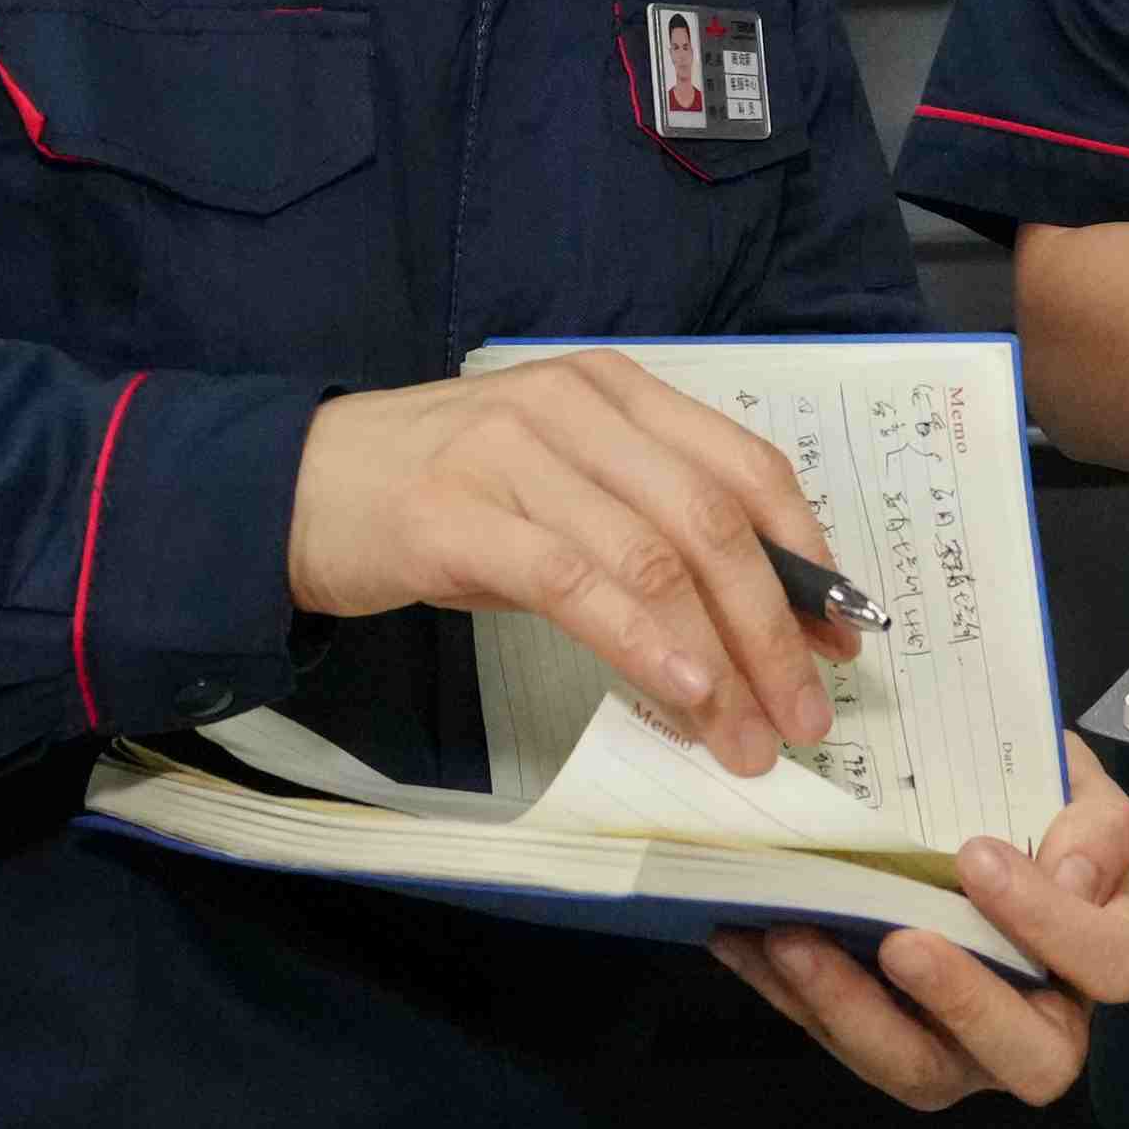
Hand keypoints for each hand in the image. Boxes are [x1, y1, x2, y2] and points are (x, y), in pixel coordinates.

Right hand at [284, 353, 858, 772]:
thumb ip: (645, 529)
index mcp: (616, 391)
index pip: (744, 464)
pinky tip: (681, 698)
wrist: (286, 489)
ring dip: (719, 659)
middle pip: (712, 517)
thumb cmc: (438, 498)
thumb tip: (756, 621)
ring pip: (655, 557)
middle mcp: (576, 405)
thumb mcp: (557, 492)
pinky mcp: (457, 515)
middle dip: (776, 624)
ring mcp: (514, 453)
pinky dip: (643, 644)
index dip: (807, 554)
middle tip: (807, 712)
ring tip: (749, 737)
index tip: (842, 637)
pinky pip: (576, 583)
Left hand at [710, 769, 1128, 1110]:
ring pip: (918, 1070)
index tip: (978, 856)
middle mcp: (1041, 1024)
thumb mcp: (1080, 795)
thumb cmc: (1039, 812)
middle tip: (901, 942)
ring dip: (851, 1009)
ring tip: (792, 938)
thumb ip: (1096, 825)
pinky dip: (785, 991)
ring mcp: (962, 1051)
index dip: (1049, 920)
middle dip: (965, 1002)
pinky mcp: (887, 1046)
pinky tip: (739, 937)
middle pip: (1033, 1060)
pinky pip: (838, 1039)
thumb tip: (1073, 876)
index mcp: (1100, 955)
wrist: (975, 821)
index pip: (1107, 962)